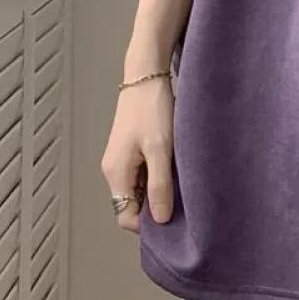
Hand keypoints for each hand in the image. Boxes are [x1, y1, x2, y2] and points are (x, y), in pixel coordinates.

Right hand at [100, 75, 174, 232]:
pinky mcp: (132, 149)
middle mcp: (114, 170)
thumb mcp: (161, 149)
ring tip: (183, 184)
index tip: (175, 220)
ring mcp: (122, 159)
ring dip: (158, 191)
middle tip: (183, 203)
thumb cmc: (152, 109)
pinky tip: (176, 169)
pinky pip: (143, 174)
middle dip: (155, 208)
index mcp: (117, 174)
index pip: (126, 217)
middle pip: (132, 205)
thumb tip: (161, 220)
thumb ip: (159, 185)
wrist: (146, 75)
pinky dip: (158, 176)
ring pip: (139, 189)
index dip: (148, 224)